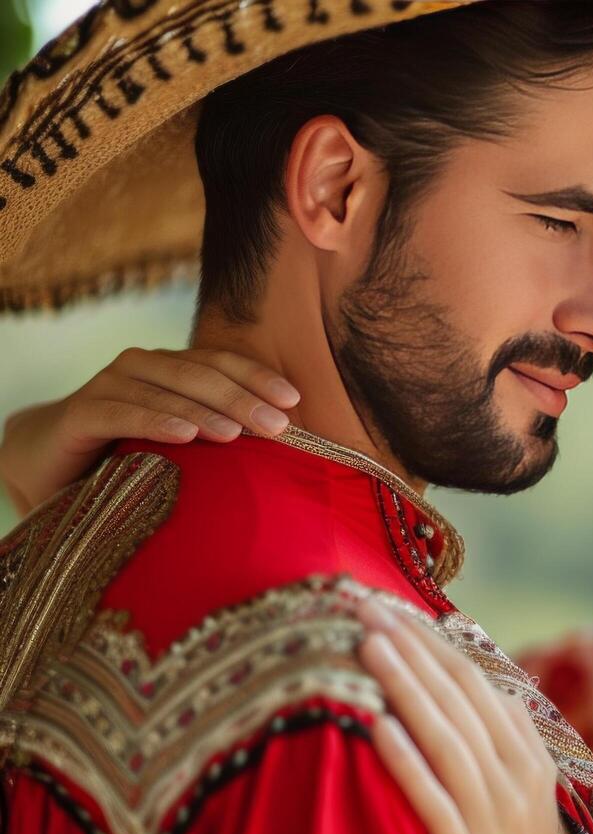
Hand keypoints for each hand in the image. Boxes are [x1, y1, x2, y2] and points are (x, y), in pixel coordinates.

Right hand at [0, 348, 298, 513]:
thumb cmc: (128, 452)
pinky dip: (155, 422)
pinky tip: (184, 436)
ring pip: (166, 391)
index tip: (294, 401)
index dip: (259, 377)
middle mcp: (140, 366)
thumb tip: (286, 444)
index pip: (223, 363)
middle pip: (201, 376)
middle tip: (278, 426)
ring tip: (237, 433)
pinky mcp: (79, 413)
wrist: (48, 462)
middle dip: (243, 399)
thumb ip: (221, 432)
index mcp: (171, 367)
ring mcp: (107, 385)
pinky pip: (122, 414)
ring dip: (205, 410)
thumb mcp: (181, 440)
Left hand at [354, 602, 592, 833]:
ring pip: (445, 740)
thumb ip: (508, 737)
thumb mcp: (527, 791)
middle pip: (458, 702)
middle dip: (411, 652)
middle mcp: (514, 780)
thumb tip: (487, 678)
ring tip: (368, 648)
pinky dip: (405, 761)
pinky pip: (431, 799)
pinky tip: (376, 727)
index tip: (395, 609)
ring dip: (405, 689)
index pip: (478, 685)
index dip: (436, 644)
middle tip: (366, 610)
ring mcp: (491, 816)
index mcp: (528, 758)